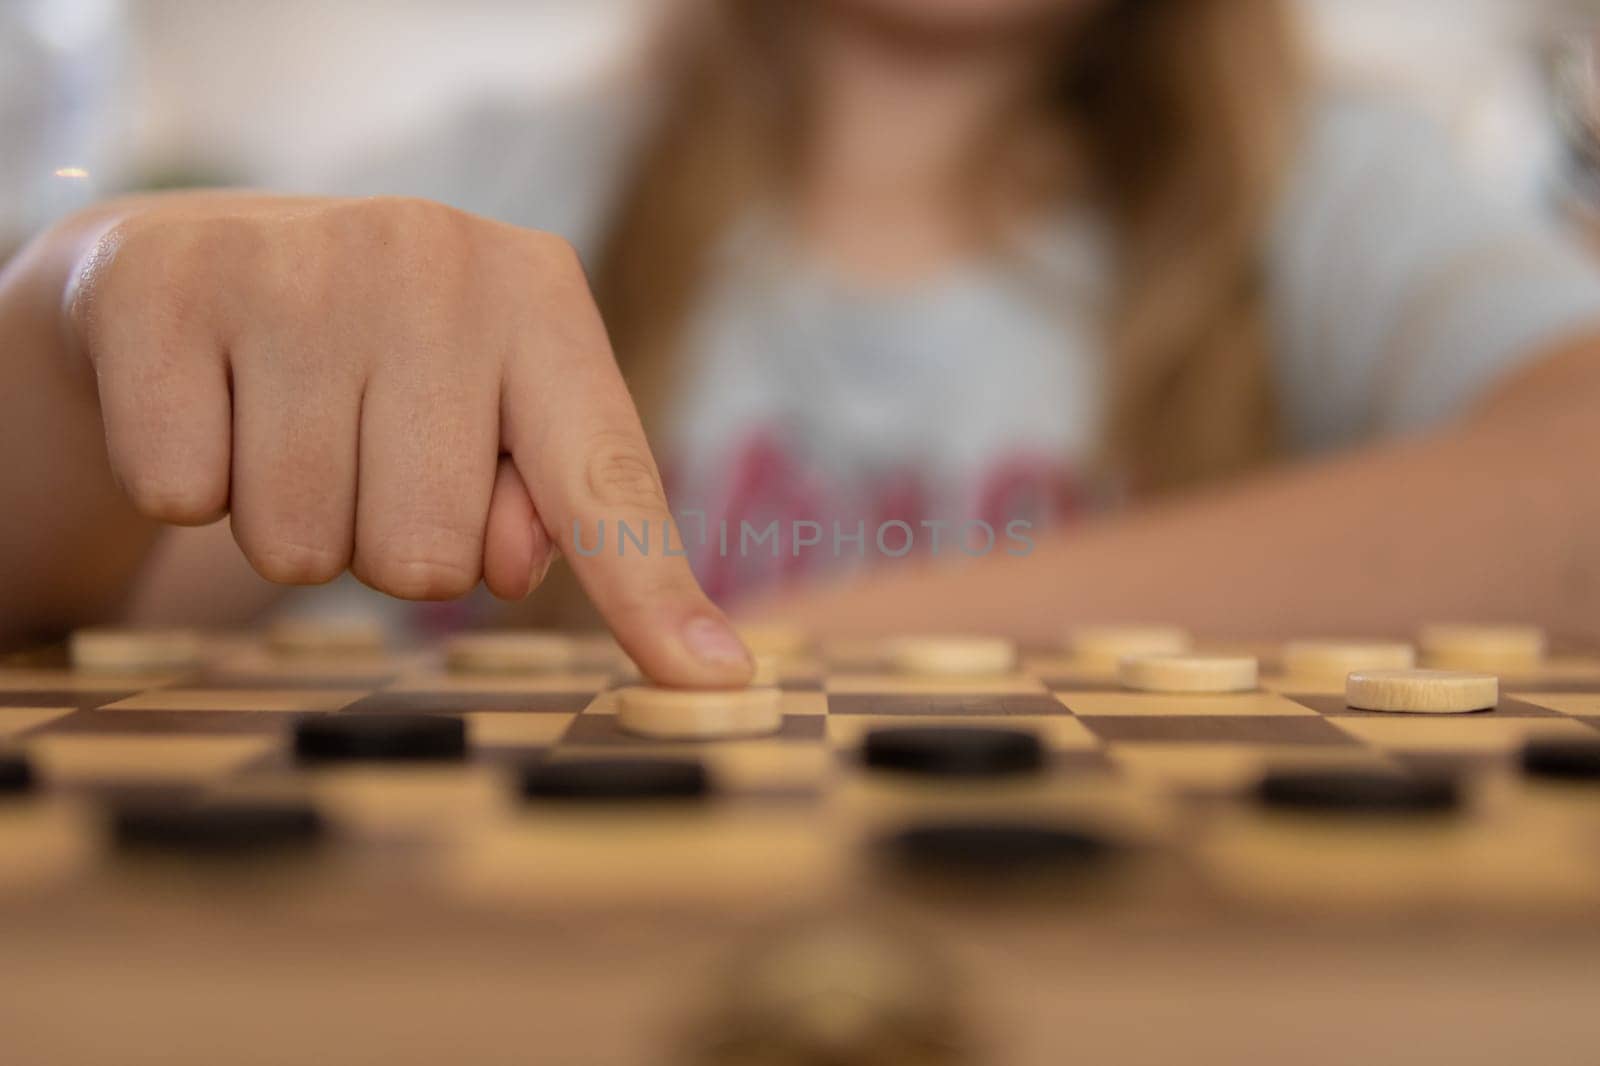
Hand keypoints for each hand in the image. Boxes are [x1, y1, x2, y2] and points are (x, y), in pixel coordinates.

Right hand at [64, 194, 750, 685]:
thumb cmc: (378, 370)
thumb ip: (547, 502)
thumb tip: (517, 571)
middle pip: (428, 561)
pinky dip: (188, 483)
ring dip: (291, 523)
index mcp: (541, 295)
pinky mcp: (161, 286)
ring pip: (301, 546)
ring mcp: (295, 262)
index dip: (652, 597)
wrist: (197, 271)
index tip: (713, 683)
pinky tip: (208, 405)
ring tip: (283, 429)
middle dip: (387, 545)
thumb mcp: (487, 415)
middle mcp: (431, 257)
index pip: (605, 485)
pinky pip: (181, 497)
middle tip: (359, 454)